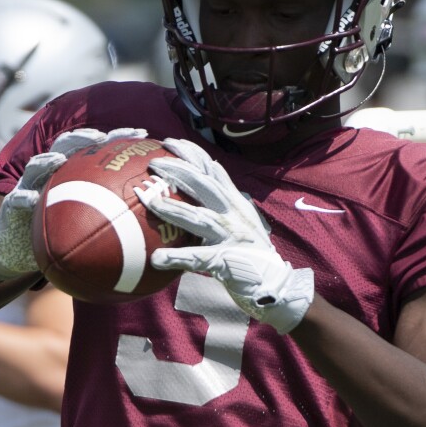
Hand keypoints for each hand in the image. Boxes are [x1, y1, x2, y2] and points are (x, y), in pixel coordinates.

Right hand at [0, 127, 146, 278]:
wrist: (18, 251)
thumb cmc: (58, 237)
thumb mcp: (89, 226)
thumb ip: (116, 219)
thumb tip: (161, 224)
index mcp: (71, 175)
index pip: (95, 149)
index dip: (117, 138)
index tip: (141, 134)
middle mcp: (50, 176)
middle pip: (65, 146)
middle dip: (83, 138)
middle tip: (102, 138)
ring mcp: (28, 188)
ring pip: (36, 167)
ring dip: (47, 160)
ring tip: (59, 158)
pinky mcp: (9, 208)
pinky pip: (14, 201)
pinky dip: (21, 199)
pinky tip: (30, 199)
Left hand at [141, 138, 314, 333]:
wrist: (276, 284)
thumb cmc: (253, 255)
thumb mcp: (243, 222)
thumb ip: (227, 204)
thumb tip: (217, 184)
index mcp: (235, 204)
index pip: (213, 171)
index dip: (193, 154)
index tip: (170, 142)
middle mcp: (235, 215)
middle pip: (206, 185)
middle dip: (180, 171)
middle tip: (154, 163)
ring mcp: (232, 237)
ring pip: (201, 217)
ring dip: (174, 208)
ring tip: (149, 202)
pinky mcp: (227, 261)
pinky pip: (199, 258)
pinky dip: (178, 257)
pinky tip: (158, 258)